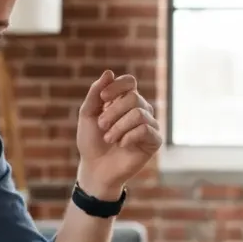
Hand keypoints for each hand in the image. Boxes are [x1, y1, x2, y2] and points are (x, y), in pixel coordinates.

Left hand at [75, 70, 162, 200]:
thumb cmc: (91, 141)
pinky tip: (122, 145)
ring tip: (109, 139)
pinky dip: (129, 137)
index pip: (129, 82)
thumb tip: (109, 72)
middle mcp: (140, 109)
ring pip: (139, 113)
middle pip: (133, 97)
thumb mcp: (87, 114)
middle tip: (102, 126)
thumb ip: (95, 93)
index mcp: (124, 101)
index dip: (117, 87)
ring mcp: (149, 124)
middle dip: (113, 112)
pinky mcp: (154, 140)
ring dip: (118, 127)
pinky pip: (146, 129)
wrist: (96, 168)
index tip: (103, 99)